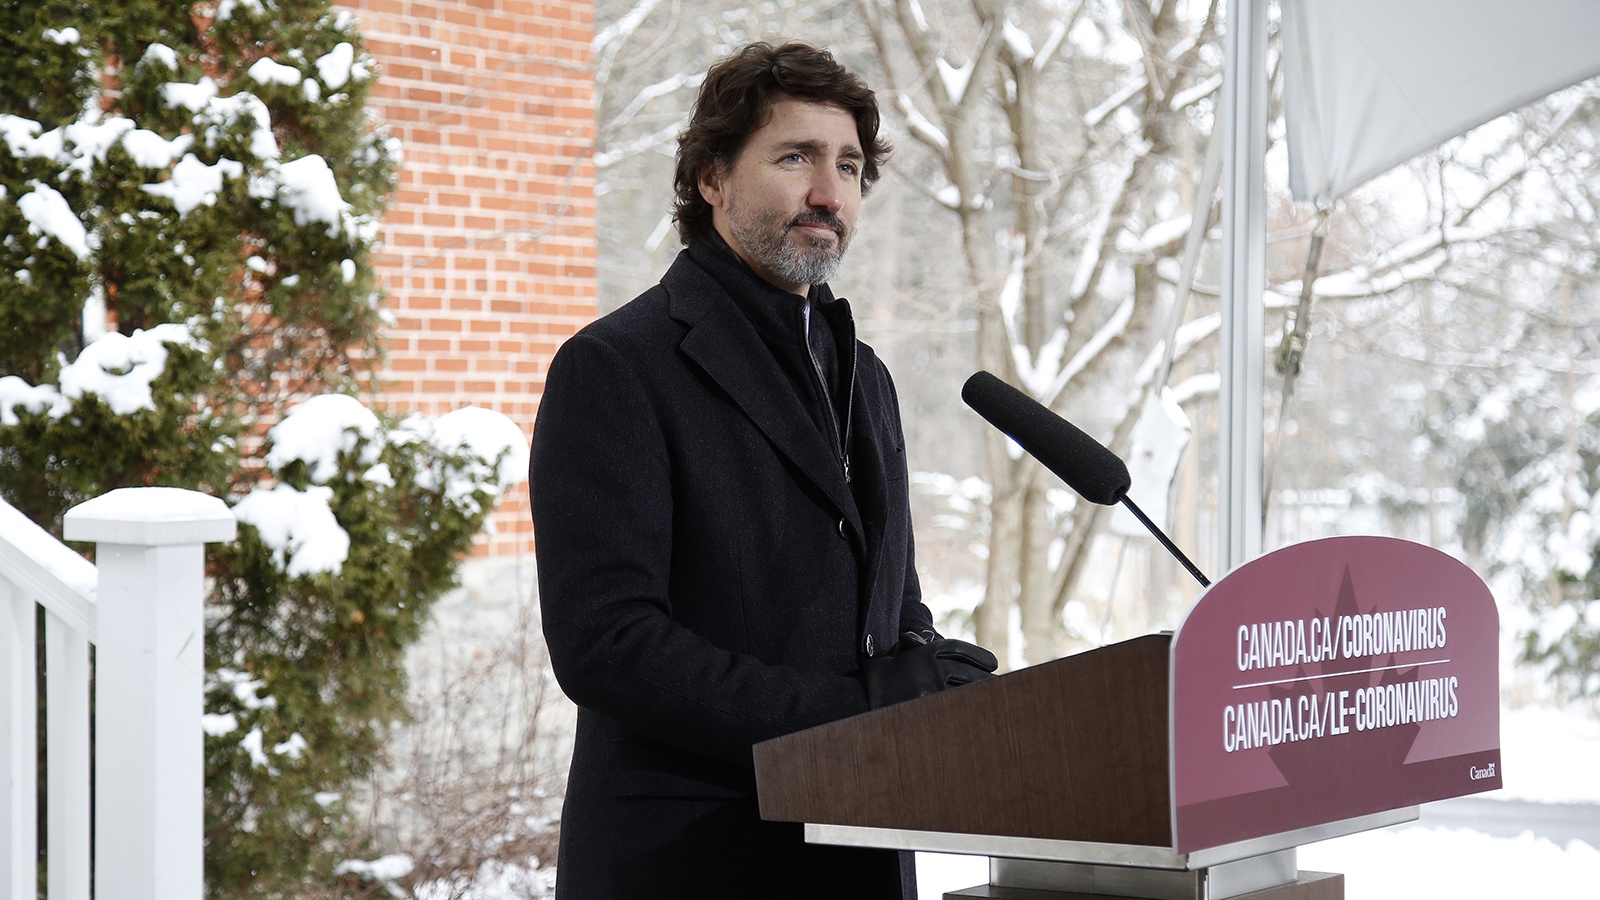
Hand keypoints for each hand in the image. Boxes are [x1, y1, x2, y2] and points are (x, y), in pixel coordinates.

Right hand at [861, 632, 998, 708]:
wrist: (854, 698)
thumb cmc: (874, 677)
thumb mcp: (894, 655)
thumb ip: (913, 646)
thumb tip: (923, 639)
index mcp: (924, 651)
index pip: (958, 650)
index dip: (979, 656)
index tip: (993, 664)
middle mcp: (931, 668)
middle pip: (969, 672)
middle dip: (986, 679)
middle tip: (1001, 685)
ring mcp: (932, 691)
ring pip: (967, 691)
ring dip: (983, 696)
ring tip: (997, 702)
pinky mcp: (929, 710)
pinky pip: (956, 709)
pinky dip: (969, 712)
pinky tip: (980, 717)